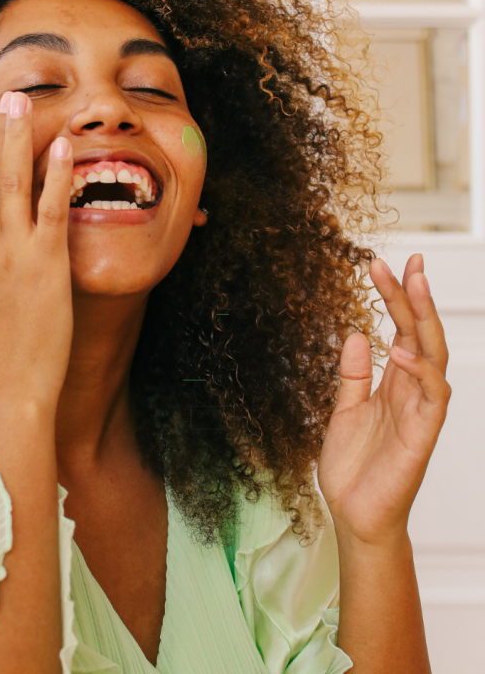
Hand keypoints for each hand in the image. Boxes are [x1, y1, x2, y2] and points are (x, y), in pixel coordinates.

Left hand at [318, 254, 450, 544]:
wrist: (354, 515)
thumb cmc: (354, 468)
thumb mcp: (344, 411)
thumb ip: (352, 375)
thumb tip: (356, 334)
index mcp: (393, 384)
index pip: (401, 332)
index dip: (397, 299)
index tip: (386, 266)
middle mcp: (411, 392)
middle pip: (420, 335)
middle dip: (415, 298)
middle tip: (409, 262)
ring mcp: (420, 412)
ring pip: (433, 356)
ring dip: (424, 321)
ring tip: (413, 284)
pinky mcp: (422, 436)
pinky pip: (431, 397)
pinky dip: (420, 372)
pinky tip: (400, 351)